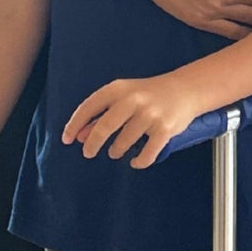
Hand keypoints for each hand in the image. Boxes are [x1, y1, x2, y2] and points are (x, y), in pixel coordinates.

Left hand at [62, 74, 203, 169]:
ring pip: (123, 143)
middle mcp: (134, 100)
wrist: (185, 89)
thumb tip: (80, 137)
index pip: (89, 106)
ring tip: (117, 150)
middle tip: (88, 153)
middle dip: (92, 144)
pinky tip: (135, 161)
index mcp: (119, 88)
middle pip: (104, 127)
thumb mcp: (123, 98)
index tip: (66, 139)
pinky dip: (138, 162)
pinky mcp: (165, 129)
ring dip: (116, 151)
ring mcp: (150, 115)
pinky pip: (146, 154)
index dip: (75, 124)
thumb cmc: (148, 95)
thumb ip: (101, 115)